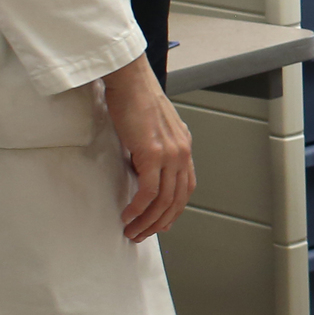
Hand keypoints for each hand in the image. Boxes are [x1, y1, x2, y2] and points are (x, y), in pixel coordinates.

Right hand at [102, 55, 193, 240]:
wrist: (131, 80)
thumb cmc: (136, 98)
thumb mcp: (153, 128)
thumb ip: (155, 148)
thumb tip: (143, 168)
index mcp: (183, 146)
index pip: (185, 187)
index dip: (173, 209)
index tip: (161, 223)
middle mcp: (182, 152)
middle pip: (176, 199)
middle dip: (159, 222)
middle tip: (142, 234)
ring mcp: (170, 154)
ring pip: (163, 200)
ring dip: (147, 220)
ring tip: (132, 231)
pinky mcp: (153, 153)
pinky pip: (148, 191)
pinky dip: (138, 208)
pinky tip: (128, 216)